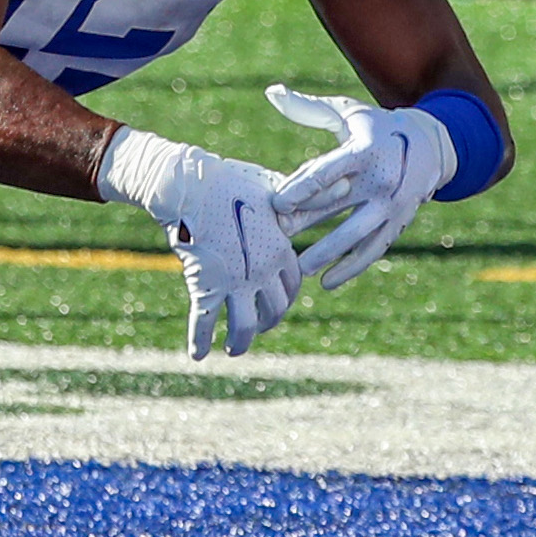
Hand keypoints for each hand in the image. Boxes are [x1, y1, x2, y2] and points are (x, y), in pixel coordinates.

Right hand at [97, 127, 302, 358]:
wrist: (189, 185)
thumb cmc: (230, 182)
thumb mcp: (274, 188)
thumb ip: (308, 198)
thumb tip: (346, 186)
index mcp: (280, 251)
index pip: (290, 288)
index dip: (282, 299)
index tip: (273, 304)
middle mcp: (262, 272)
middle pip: (273, 311)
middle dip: (265, 323)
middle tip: (255, 328)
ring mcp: (234, 282)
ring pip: (244, 326)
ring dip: (240, 343)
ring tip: (232, 350)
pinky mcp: (205, 286)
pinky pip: (204, 322)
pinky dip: (200, 341)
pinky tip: (197, 355)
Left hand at [266, 85, 456, 291]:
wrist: (432, 144)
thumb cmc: (376, 127)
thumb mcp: (347, 112)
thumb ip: (308, 108)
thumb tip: (272, 92)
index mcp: (364, 150)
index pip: (328, 171)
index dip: (301, 187)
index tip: (276, 203)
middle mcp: (381, 179)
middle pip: (337, 205)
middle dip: (306, 222)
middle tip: (276, 237)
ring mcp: (392, 205)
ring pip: (357, 234)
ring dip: (329, 252)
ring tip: (301, 267)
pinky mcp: (398, 223)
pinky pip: (374, 250)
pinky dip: (352, 267)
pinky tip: (328, 282)